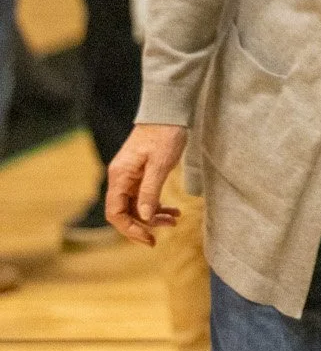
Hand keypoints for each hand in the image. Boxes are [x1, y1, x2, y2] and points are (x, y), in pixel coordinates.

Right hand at [105, 124, 187, 246]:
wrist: (168, 112)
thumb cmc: (165, 134)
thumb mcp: (161, 164)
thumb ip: (150, 191)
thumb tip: (145, 217)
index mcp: (120, 176)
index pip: (115, 213)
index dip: (130, 229)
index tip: (149, 239)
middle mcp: (120, 178)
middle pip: (125, 212)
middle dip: (146, 224)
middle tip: (170, 227)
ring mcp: (129, 176)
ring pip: (137, 205)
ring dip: (154, 215)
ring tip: (175, 219)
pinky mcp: (140, 173)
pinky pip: (144, 196)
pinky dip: (157, 205)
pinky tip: (173, 210)